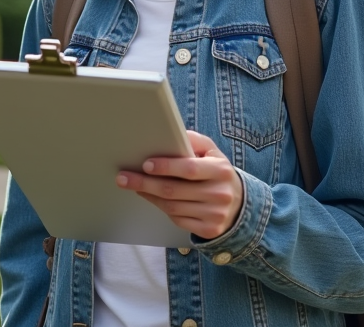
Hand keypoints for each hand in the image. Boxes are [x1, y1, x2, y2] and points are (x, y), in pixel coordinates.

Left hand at [115, 131, 243, 239]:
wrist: (239, 204)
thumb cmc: (217, 173)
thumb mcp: (212, 152)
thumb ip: (194, 141)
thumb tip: (171, 134)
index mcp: (221, 170)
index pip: (190, 169)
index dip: (166, 167)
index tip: (145, 164)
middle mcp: (220, 194)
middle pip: (175, 190)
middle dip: (145, 183)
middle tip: (124, 177)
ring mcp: (215, 214)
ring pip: (172, 206)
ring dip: (149, 195)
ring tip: (134, 185)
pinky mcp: (209, 229)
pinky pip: (178, 219)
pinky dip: (161, 208)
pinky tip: (151, 197)